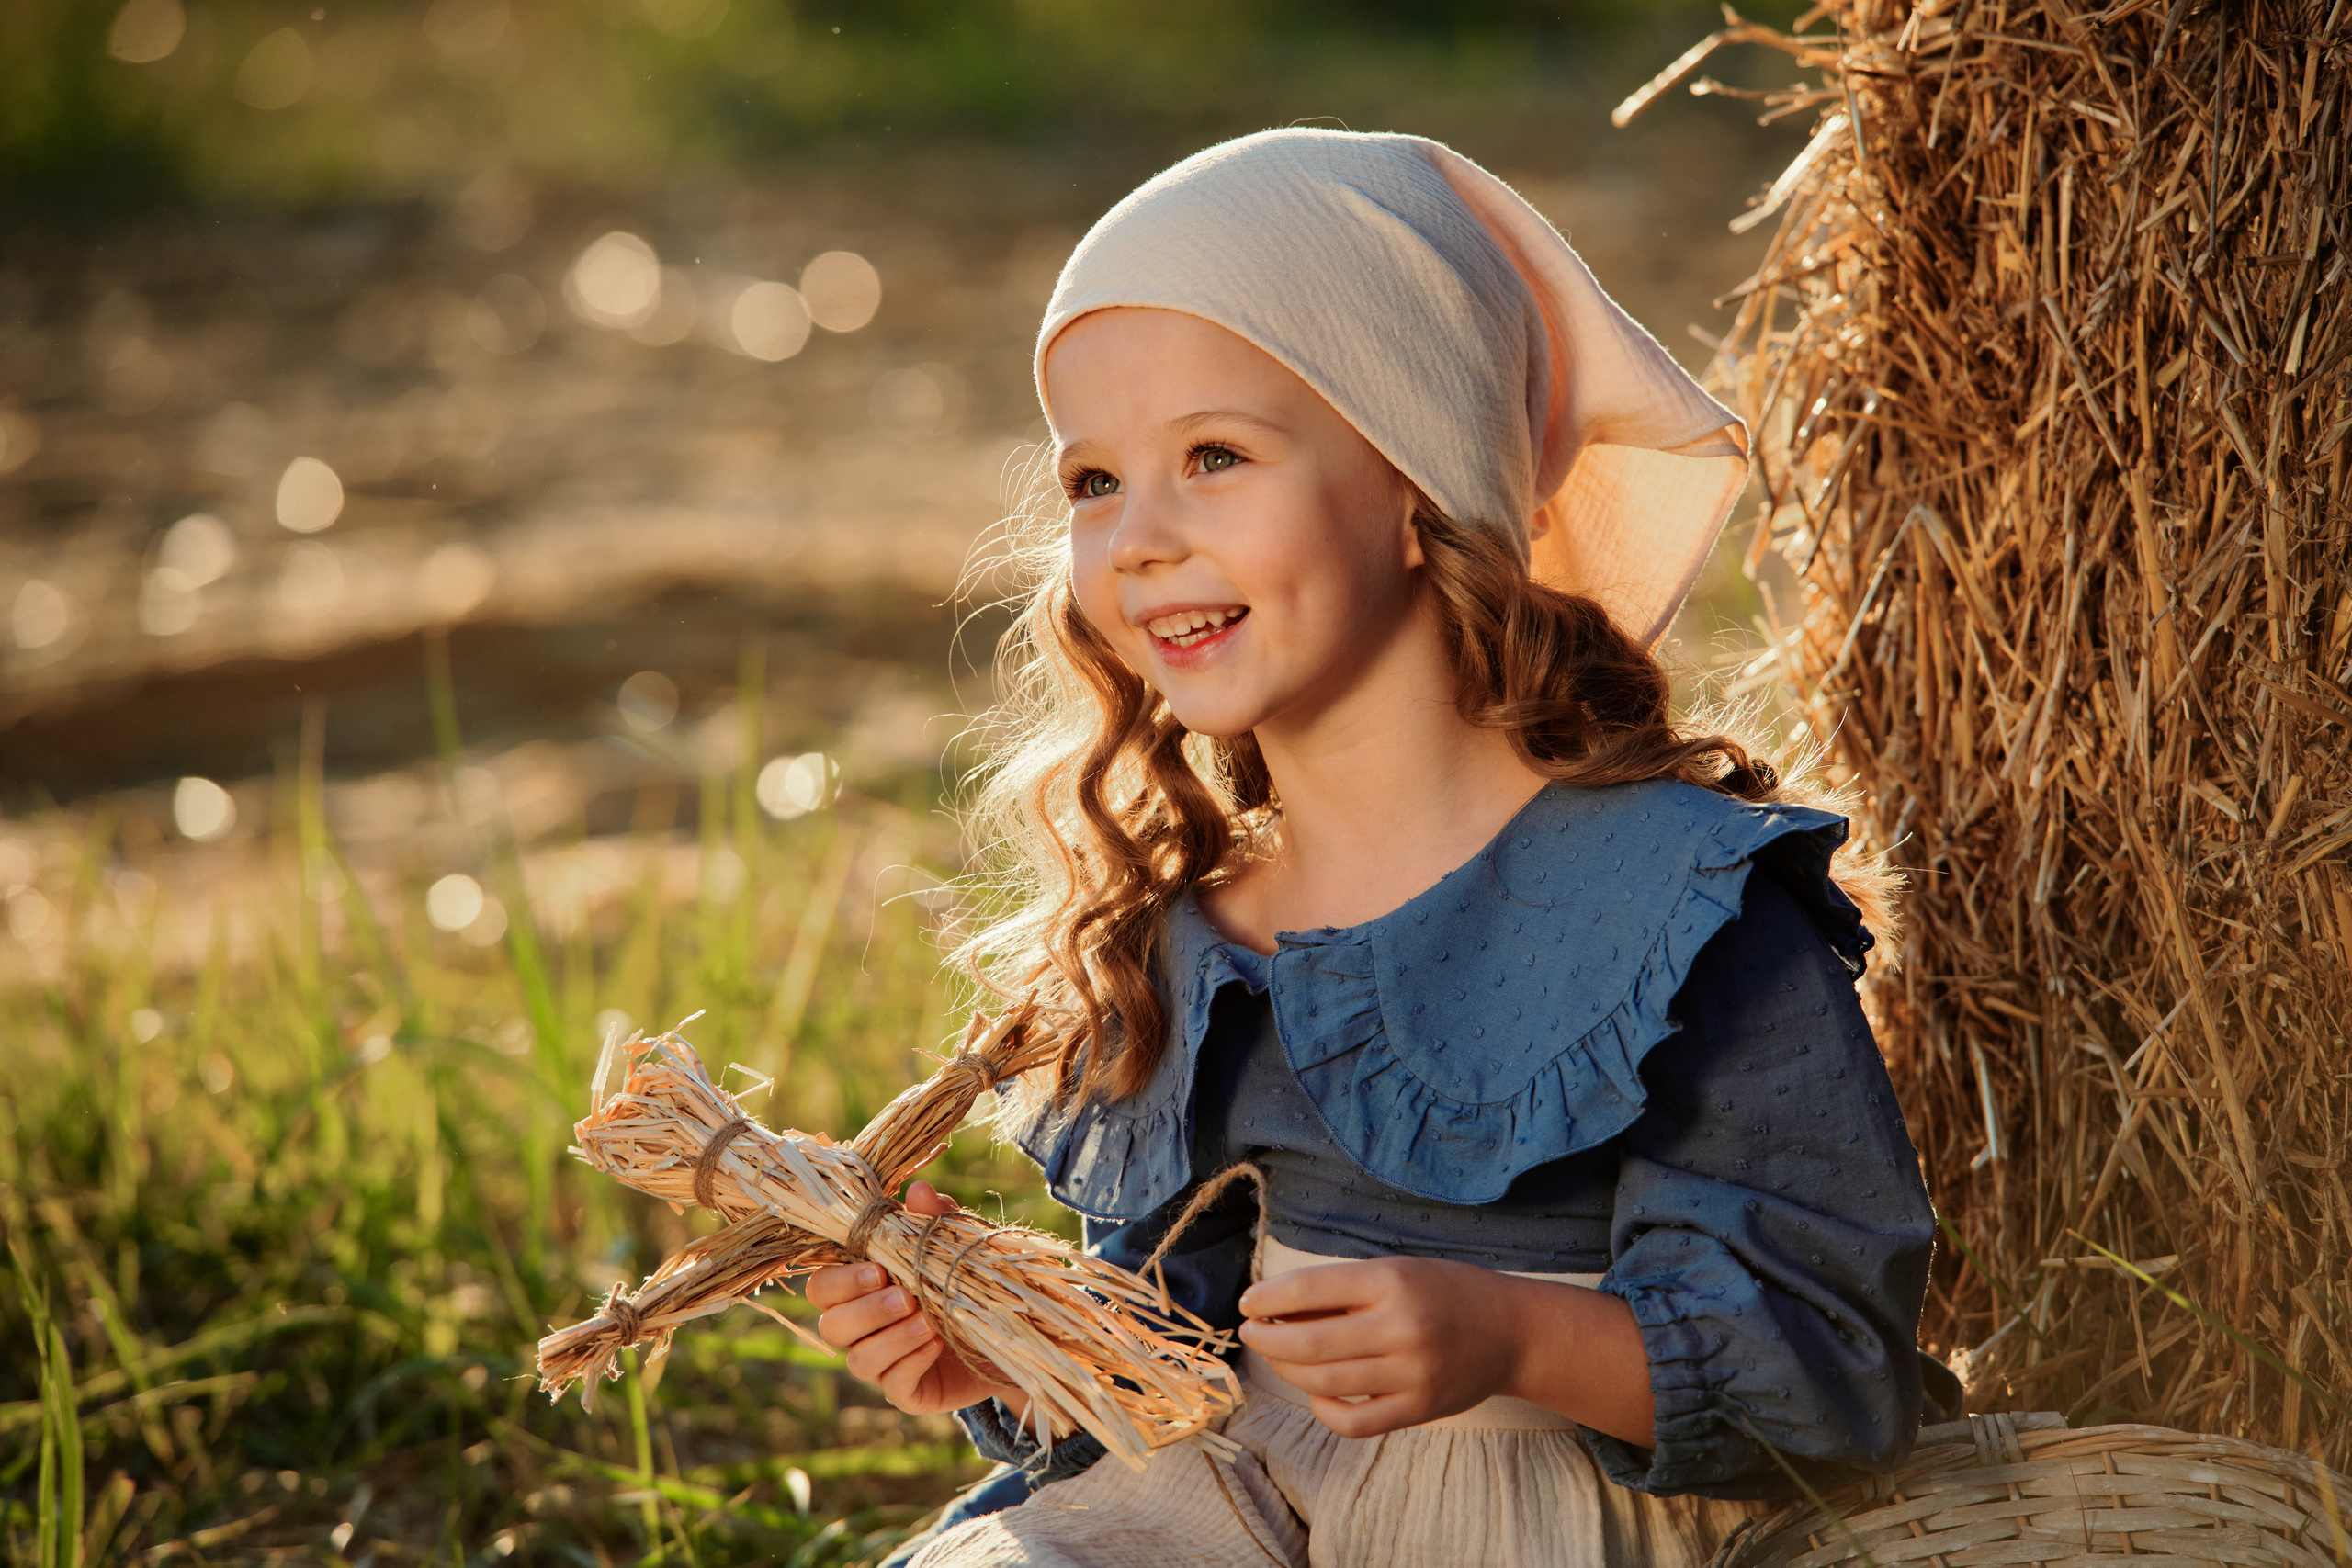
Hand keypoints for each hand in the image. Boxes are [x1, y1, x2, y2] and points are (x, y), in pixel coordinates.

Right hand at [804, 1181, 1024, 1417]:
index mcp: (863, 1286)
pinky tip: (935, 1344)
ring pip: (857, 1359)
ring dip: (890, 1338)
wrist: (1009, 1329)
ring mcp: (882, 1361)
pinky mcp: (906, 1391)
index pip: (822, 1287)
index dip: (840, 1281)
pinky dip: (911, 1362)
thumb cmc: (966, 1278)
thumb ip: (934, 1219)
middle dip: (864, 1311)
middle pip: (830, 1325)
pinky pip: (891, 1384)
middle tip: (903, 1297)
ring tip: (926, 1321)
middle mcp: (863, 1327)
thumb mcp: (955, 1243)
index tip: (877, 1270)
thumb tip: (918, 1189)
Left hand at [1236, 1256, 1523, 1436]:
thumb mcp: (1397, 1271)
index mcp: (1393, 1281)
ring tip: (1278, 1356)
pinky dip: (1323, 1409)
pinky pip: (1353, 1421)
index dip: (1268, 1299)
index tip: (1247, 1303)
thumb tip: (1275, 1308)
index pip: (1310, 1289)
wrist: (1511, 1331)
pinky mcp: (1418, 1409)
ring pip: (1324, 1382)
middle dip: (1268, 1339)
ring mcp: (1411, 1373)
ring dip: (1287, 1370)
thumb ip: (1343, 1291)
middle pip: (1309, 1342)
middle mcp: (1401, 1327)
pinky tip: (1316, 1392)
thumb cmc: (1444, 1292)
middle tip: (1252, 1333)